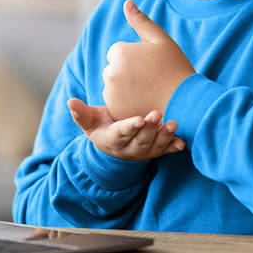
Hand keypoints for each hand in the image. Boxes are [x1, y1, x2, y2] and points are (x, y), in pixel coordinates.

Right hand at [69, 97, 184, 160]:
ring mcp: (144, 151)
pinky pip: (166, 151)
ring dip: (164, 136)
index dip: (130, 127)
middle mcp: (129, 149)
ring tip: (173, 124)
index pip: (121, 134)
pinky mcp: (155, 151)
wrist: (113, 143)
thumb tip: (70, 101)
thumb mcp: (88, 121)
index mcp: (112, 140)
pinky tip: (182, 142)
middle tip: (157, 114)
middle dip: (149, 129)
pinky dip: (174, 147)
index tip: (139, 119)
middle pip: (140, 140)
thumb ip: (80, 112)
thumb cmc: (101, 125)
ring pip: (155, 146)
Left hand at [100, 0, 195, 119]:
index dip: (136, 57)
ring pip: (113, 85)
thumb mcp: (161, 40)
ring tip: (148, 91)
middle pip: (113, 68)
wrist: (186, 102)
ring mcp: (111, 94)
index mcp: (120, 52)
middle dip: (127, 72)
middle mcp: (111, 73)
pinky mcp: (114, 111)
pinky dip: (125, 103)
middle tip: (150, 79)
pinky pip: (114, 102)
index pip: (118, 51)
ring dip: (125, 88)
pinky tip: (143, 102)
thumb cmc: (175, 68)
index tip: (151, 65)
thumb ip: (141, 21)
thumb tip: (126, 1)